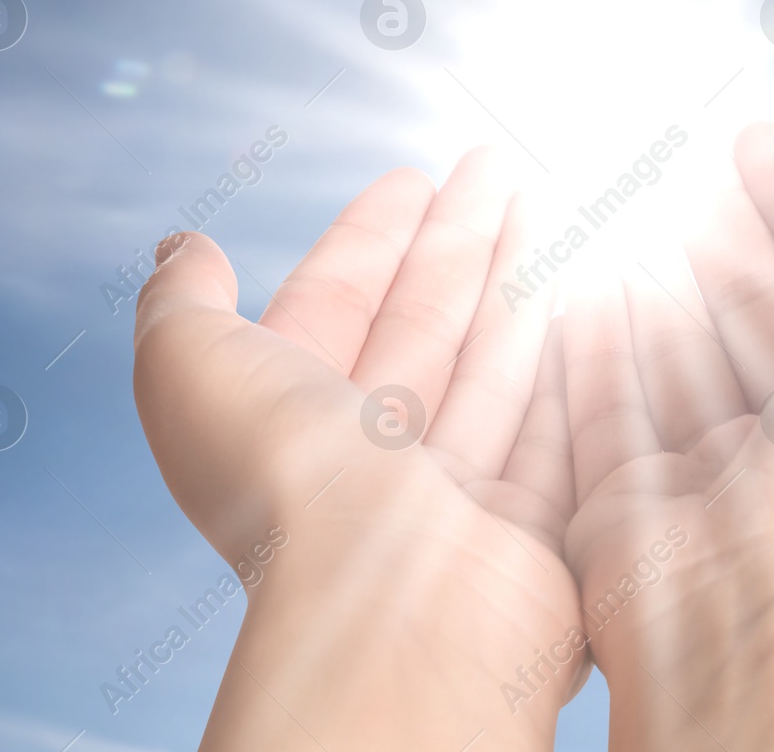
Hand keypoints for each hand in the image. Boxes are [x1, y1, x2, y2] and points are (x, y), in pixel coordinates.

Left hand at [133, 150, 588, 750]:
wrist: (389, 607)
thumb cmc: (284, 485)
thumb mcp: (187, 369)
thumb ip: (181, 302)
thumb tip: (183, 247)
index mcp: (288, 422)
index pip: (336, 305)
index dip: (370, 238)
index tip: (411, 176)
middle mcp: (371, 460)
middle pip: (424, 324)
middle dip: (458, 240)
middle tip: (497, 166)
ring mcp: (456, 493)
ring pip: (494, 362)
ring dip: (518, 278)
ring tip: (545, 201)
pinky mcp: (533, 523)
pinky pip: (556, 420)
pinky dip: (571, 357)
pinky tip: (592, 292)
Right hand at [561, 124, 773, 750]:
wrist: (766, 605)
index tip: (756, 139)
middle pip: (757, 306)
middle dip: (728, 232)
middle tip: (686, 158)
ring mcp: (713, 469)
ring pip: (679, 348)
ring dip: (659, 276)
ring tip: (627, 204)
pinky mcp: (630, 497)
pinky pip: (606, 402)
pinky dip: (597, 342)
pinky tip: (585, 281)